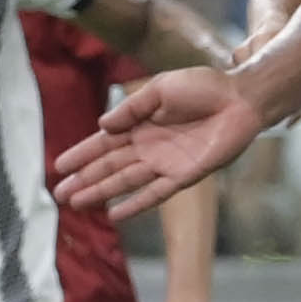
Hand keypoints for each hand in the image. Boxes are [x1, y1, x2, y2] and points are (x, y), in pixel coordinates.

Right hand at [58, 66, 265, 214]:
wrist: (241, 98)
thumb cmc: (204, 87)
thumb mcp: (160, 89)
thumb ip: (131, 108)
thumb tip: (102, 126)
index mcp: (141, 124)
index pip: (104, 142)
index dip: (81, 154)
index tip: (59, 166)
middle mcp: (149, 146)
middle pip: (109, 166)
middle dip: (83, 179)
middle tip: (59, 193)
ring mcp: (166, 162)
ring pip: (125, 181)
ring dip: (101, 192)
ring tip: (75, 203)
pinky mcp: (185, 174)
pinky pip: (157, 193)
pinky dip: (136, 204)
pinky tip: (115, 215)